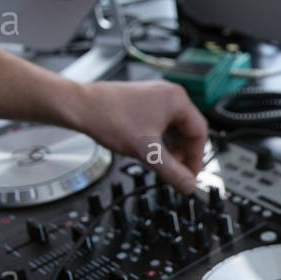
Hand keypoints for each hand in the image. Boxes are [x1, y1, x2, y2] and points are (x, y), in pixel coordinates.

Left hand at [67, 80, 208, 193]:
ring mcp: (155, 96)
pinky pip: (160, 123)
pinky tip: (149, 150)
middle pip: (188, 130)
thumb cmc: (110, 118)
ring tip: (160, 162)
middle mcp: (169, 94)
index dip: (196, 158)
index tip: (189, 175)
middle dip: (182, 154)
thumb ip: (172, 172)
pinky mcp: (143, 101)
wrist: (80, 107)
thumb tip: (189, 185)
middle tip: (175, 171)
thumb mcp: (147, 152)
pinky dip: (159, 139)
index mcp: (177, 99)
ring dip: (170, 148)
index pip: (200, 133)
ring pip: (173, 128)